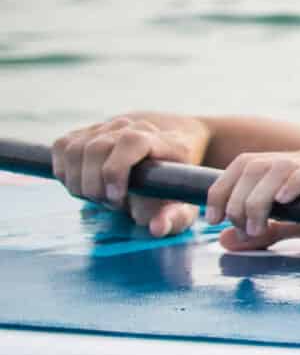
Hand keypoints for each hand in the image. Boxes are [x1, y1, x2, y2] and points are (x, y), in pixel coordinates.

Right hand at [51, 114, 208, 236]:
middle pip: (96, 148)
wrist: (163, 150)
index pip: (132, 141)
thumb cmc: (172, 183)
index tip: (117, 197)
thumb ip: (176, 218)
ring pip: (74, 149)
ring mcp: (107, 126)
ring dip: (78, 181)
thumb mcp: (183, 203)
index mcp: (162, 140)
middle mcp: (132, 127)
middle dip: (94, 185)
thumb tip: (157, 228)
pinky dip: (64, 172)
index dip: (116, 169)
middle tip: (109, 203)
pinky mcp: (85, 131)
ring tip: (98, 195)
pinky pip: (61, 148)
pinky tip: (83, 184)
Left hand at [205, 149, 299, 250]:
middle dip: (237, 199)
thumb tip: (224, 240)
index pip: (242, 166)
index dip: (220, 189)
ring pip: (277, 167)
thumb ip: (267, 233)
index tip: (211, 219)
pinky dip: (297, 182)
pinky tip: (285, 202)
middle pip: (253, 166)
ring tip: (258, 225)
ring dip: (259, 198)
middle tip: (240, 228)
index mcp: (288, 169)